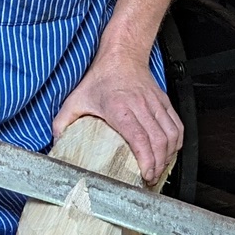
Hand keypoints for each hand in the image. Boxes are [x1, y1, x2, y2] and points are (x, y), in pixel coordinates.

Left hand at [53, 46, 182, 186]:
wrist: (122, 55)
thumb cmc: (101, 77)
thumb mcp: (76, 99)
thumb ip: (63, 122)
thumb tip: (57, 144)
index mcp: (119, 107)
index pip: (139, 137)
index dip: (146, 159)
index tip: (145, 173)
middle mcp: (140, 105)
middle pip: (158, 140)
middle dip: (158, 164)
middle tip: (150, 179)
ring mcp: (155, 103)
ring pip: (171, 134)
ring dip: (168, 155)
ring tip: (159, 169)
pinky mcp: (164, 102)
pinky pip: (177, 125)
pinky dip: (176, 142)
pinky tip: (169, 152)